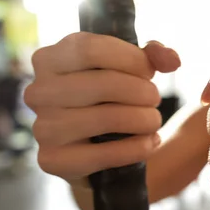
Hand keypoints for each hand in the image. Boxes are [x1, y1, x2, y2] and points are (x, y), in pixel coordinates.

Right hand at [24, 33, 180, 186]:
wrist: (92, 148)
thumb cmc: (109, 97)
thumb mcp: (128, 68)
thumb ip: (151, 56)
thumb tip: (171, 59)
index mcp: (50, 58)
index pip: (91, 49)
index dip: (130, 59)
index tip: (150, 72)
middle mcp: (38, 91)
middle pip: (102, 83)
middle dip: (142, 91)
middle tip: (155, 99)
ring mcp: (42, 127)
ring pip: (105, 118)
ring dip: (142, 119)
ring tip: (154, 121)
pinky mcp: (52, 160)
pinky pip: (103, 154)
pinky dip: (136, 148)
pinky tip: (150, 143)